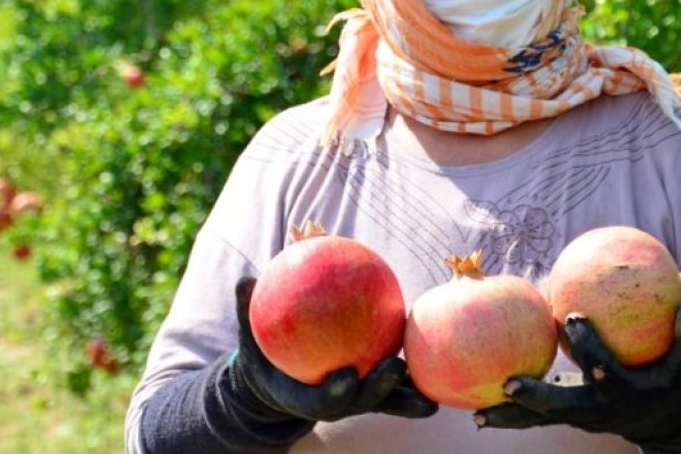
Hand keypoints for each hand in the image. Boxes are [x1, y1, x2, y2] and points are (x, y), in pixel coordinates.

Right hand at [228, 277, 437, 422]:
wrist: (278, 385)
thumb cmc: (262, 358)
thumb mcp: (248, 337)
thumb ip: (247, 312)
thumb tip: (244, 278)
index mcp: (305, 398)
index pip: (321, 401)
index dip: (335, 392)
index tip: (345, 376)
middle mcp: (336, 402)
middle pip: (362, 401)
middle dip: (380, 389)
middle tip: (394, 368)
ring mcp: (356, 399)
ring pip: (386, 400)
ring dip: (408, 396)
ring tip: (433, 390)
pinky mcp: (371, 391)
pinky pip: (394, 383)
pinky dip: (411, 376)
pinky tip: (435, 349)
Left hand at [474, 300, 680, 444]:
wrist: (664, 421)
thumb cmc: (677, 381)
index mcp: (626, 394)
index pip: (605, 371)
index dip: (590, 348)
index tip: (572, 317)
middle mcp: (599, 411)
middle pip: (564, 408)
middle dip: (537, 398)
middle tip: (508, 384)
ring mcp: (581, 418)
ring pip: (542, 421)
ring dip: (510, 418)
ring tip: (477, 416)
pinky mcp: (567, 416)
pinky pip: (534, 417)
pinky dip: (510, 415)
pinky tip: (479, 412)